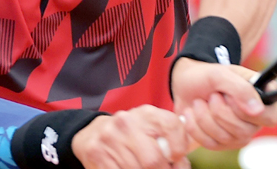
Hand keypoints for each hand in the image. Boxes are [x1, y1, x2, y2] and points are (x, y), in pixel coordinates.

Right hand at [72, 105, 190, 168]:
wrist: (94, 133)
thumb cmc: (132, 133)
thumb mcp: (151, 127)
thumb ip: (171, 137)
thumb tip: (182, 162)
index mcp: (147, 113)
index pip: (173, 128)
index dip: (179, 150)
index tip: (176, 158)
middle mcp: (128, 122)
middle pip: (154, 160)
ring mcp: (111, 138)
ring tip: (146, 168)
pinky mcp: (97, 154)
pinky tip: (129, 168)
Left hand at [170, 58, 276, 149]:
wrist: (186, 84)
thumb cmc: (207, 76)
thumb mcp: (222, 74)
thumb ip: (241, 89)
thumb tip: (258, 110)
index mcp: (263, 97)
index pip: (269, 117)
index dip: (246, 111)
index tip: (228, 96)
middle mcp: (255, 119)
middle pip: (244, 131)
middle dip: (220, 112)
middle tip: (212, 95)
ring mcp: (239, 133)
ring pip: (226, 139)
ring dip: (205, 117)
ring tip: (199, 102)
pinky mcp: (222, 143)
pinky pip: (211, 144)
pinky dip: (196, 127)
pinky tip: (191, 114)